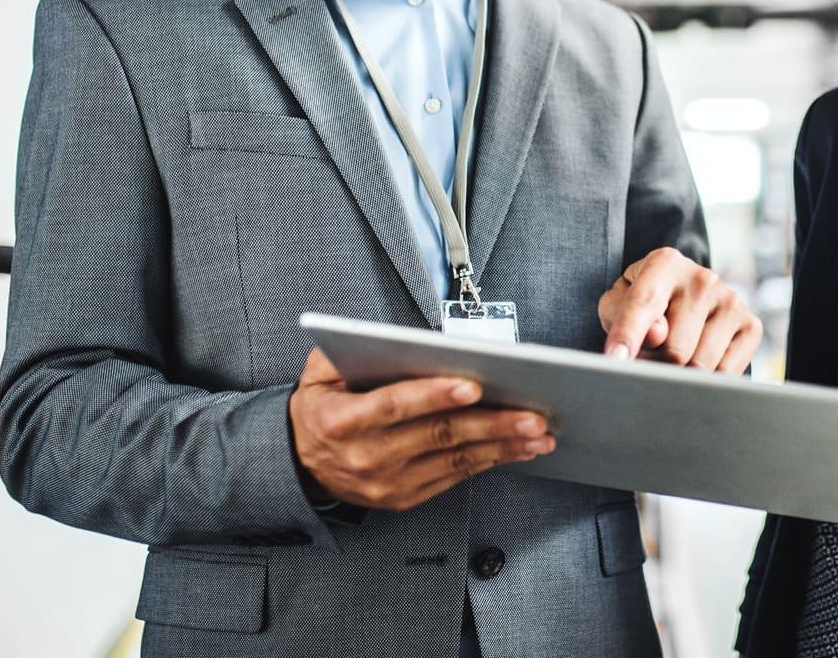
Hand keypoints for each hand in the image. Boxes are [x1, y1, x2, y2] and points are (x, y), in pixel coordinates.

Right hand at [288, 347, 553, 511]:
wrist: (298, 464)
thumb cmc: (321, 407)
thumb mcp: (319, 372)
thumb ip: (349, 349)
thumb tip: (397, 337)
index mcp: (344, 420)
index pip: (395, 405)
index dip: (434, 395)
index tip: (474, 386)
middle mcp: (367, 456)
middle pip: (438, 436)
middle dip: (491, 424)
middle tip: (531, 414)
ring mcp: (387, 483)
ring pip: (454, 461)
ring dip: (502, 447)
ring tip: (538, 434)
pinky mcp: (403, 499)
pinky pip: (454, 479)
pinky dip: (489, 462)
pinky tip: (516, 450)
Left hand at [597, 246, 762, 372]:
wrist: (685, 296)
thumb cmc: (645, 304)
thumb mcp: (618, 303)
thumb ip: (622, 315)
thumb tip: (657, 335)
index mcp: (665, 264)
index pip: (644, 304)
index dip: (627, 335)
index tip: (615, 360)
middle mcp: (703, 278)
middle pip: (673, 350)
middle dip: (655, 366)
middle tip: (648, 359)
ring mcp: (731, 301)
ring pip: (700, 366)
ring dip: (680, 376)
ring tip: (672, 359)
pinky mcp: (751, 326)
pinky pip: (726, 374)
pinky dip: (706, 381)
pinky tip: (697, 364)